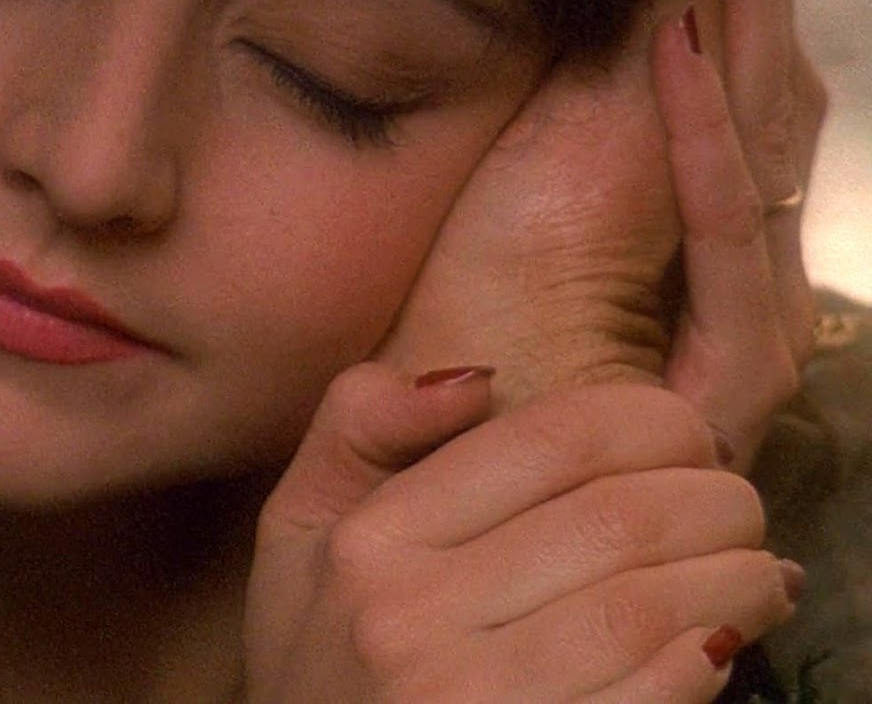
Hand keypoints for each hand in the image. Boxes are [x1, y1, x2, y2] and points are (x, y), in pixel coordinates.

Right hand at [246, 368, 798, 701]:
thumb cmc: (317, 661)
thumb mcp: (295, 533)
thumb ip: (355, 425)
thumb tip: (474, 378)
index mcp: (369, 543)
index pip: (549, 440)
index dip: (652, 421)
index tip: (686, 438)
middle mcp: (410, 619)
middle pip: (619, 519)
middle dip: (716, 500)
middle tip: (737, 507)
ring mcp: (470, 703)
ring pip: (651, 607)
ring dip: (737, 579)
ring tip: (754, 573)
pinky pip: (656, 695)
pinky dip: (710, 657)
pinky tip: (719, 641)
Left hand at [376, 0, 823, 471]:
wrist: (437, 502)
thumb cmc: (458, 364)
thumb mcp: (514, 216)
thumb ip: (564, 131)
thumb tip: (590, 21)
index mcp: (684, 233)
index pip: (728, 85)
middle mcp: (734, 273)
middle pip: (765, 88)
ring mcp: (747, 323)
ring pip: (764, 133)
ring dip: (746, 9)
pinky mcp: (733, 377)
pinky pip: (722, 235)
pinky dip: (703, 140)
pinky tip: (679, 43)